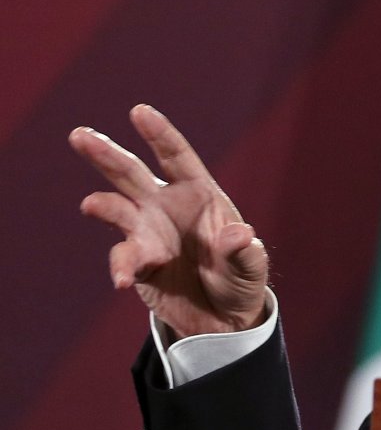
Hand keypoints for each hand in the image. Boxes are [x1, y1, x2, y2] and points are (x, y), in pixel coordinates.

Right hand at [69, 104, 268, 339]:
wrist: (222, 317)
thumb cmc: (240, 279)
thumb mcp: (251, 266)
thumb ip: (243, 251)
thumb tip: (238, 235)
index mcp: (199, 194)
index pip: (177, 157)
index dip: (159, 134)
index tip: (139, 112)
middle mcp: (166, 206)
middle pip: (132, 173)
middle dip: (107, 154)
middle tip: (80, 135)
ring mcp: (147, 232)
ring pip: (115, 208)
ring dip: (101, 205)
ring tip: (91, 205)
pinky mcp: (137, 262)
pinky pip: (122, 259)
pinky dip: (120, 267)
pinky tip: (122, 280)